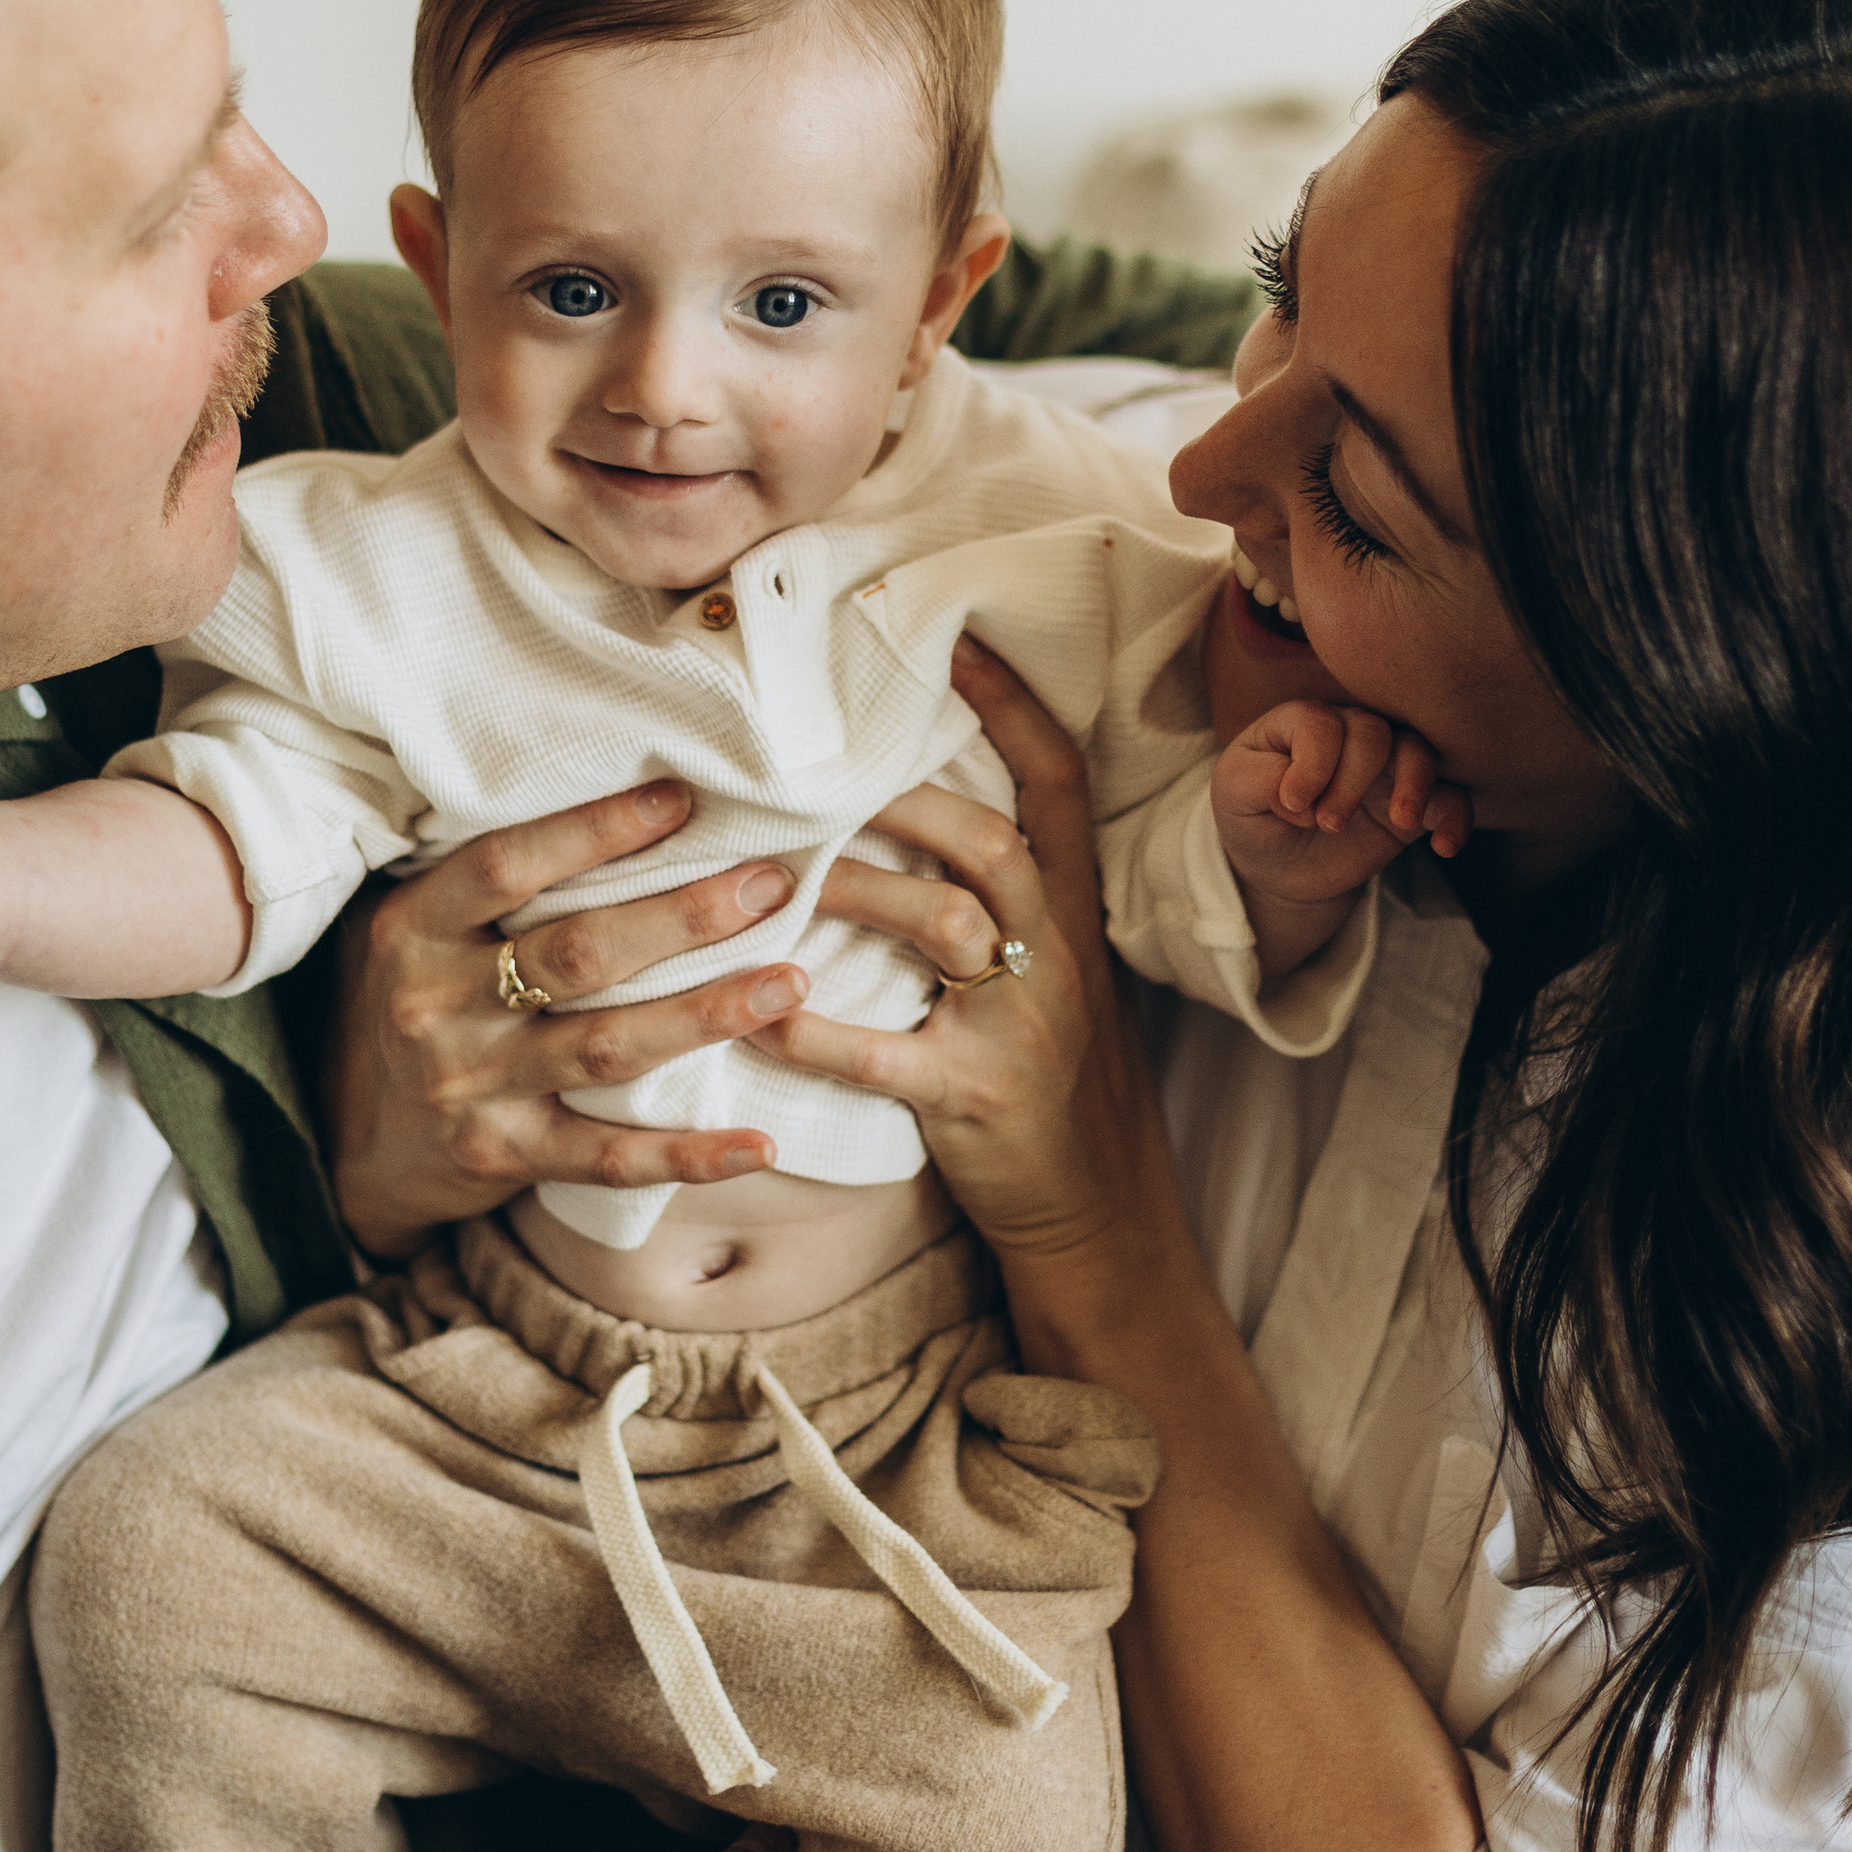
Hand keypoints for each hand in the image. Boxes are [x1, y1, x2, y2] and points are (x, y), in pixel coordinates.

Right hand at [321, 780, 820, 1260]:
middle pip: (577, 954)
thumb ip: (467, 874)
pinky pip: (610, 1160)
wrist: (340, 1143)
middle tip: (771, 884)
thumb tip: (576, 778)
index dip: (596, 830)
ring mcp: (470, 1088)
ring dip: (706, 1016)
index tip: (683, 800)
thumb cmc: (396, 1003)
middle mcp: (435, 1007)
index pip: (507, 866)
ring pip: (606, 1048)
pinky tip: (760, 1145)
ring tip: (792, 981)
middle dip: (682, 917)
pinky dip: (689, 1156)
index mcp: (412, 930)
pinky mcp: (503, 1158)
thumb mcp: (399, 924)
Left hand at [752, 637, 1169, 1268]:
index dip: (1012, 707)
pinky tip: (752, 1014)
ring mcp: (1023, 1024)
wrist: (1100, 1213)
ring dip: (852, 890)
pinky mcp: (978, 1097)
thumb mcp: (1051, 971)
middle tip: (814, 775)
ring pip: (943, 925)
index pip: (1057, 784)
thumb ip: (996, 896)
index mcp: (1069, 911)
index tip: (955, 638)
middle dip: (904, 799)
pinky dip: (813, 1033)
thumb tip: (898, 805)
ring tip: (772, 877)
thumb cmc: (1050, 1077)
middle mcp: (1057, 953)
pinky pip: (886, 1055)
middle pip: (990, 839)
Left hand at [1213, 702, 1469, 901]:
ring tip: (1401, 822)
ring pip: (1418, 750)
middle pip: (1372, 731)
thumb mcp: (1233, 796)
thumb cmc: (1252, 817)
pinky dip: (1454, 817)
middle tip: (1329, 823)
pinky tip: (1444, 845)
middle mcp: (1347, 734)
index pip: (1320, 723)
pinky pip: (1450, 797)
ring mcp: (1383, 767)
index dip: (1312, 764)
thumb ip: (1259, 780)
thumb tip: (1304, 795)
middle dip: (1353, 779)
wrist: (1278, 868)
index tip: (1295, 805)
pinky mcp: (1410, 804)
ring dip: (1414, 785)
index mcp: (1300, 722)